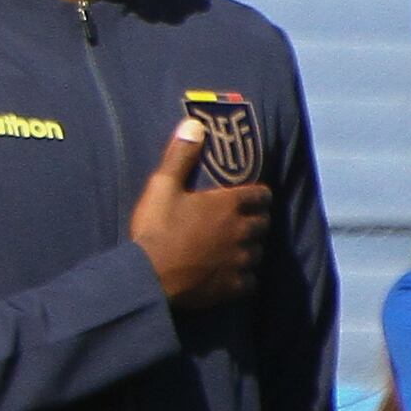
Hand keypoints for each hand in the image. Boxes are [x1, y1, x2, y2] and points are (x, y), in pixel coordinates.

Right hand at [128, 121, 267, 310]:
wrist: (148, 278)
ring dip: (248, 248)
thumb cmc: (156, 229)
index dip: (257, 195)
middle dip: (254, 221)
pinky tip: (228, 275)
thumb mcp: (162, 187)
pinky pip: (249, 280)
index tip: (251, 197)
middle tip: (239, 222)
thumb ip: (180, 156)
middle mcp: (241, 231)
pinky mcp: (234, 286)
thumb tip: (194, 124)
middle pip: (262, 224)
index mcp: (228, 205)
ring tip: (233, 249)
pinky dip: (242, 277)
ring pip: (258, 252)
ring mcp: (240, 260)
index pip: (260, 195)